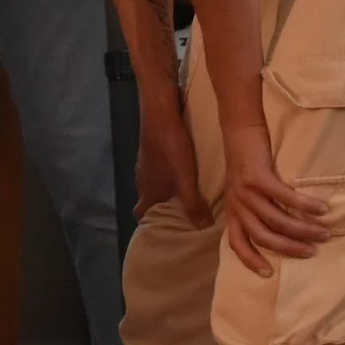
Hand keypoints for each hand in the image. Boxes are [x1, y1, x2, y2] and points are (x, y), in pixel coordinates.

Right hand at [135, 86, 203, 219]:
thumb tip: (203, 228)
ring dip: (162, 190)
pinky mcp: (149, 150)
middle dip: (158, 208)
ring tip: (181, 193)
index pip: (141, 214)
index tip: (161, 229)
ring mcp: (144, 164)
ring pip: (150, 183)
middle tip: (177, 213)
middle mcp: (143, 180)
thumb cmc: (172, 150)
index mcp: (149, 192)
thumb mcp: (186, 180)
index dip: (149, 223)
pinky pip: (155, 169)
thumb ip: (194, 205)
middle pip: (146, 199)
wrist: (160, 116)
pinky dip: (164, 174)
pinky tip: (178, 169)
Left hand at [221, 120, 328, 276]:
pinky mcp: (258, 177)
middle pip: (263, 236)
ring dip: (302, 229)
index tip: (268, 274)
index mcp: (233, 212)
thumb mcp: (244, 193)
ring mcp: (246, 192)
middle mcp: (237, 205)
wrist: (240, 133)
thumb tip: (282, 231)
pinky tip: (322, 210)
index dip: (251, 260)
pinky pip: (285, 197)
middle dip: (289, 248)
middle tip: (312, 252)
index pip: (237, 243)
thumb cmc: (247, 164)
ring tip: (323, 233)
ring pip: (276, 219)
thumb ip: (255, 211)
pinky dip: (305, 205)